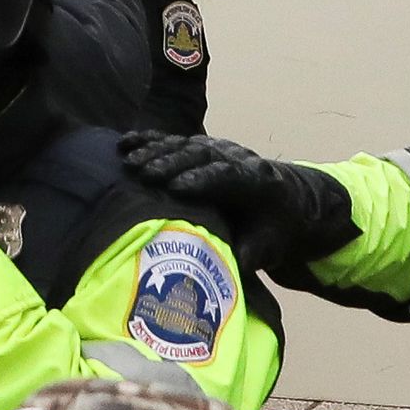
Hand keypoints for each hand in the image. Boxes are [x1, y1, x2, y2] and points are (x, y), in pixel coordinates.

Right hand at [120, 132, 356, 274]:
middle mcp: (238, 158)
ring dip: (155, 151)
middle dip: (172, 163)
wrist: (285, 203)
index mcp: (259, 183)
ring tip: (129, 162)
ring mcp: (217, 149)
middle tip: (144, 174)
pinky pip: (173, 140)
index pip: (228, 175)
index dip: (203, 180)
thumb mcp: (267, 248)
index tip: (176, 188)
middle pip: (203, 155)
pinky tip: (124, 144)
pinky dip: (148, 141)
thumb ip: (244, 255)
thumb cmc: (272, 231)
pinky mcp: (200, 146)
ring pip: (185, 144)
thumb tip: (214, 269)